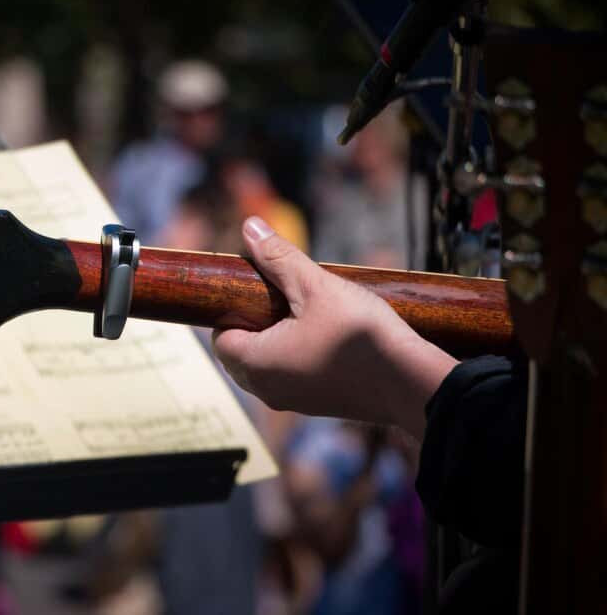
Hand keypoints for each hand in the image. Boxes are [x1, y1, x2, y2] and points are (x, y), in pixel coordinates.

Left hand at [212, 217, 456, 439]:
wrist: (413, 383)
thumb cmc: (361, 336)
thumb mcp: (316, 287)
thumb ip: (279, 258)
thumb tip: (250, 227)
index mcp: (256, 365)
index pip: (220, 338)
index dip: (232, 311)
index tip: (257, 291)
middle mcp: (266, 391)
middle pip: (239, 355)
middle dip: (251, 325)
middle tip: (280, 299)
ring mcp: (292, 402)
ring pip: (264, 368)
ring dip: (273, 341)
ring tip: (305, 314)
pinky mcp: (316, 405)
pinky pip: (289, 379)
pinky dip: (294, 357)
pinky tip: (324, 335)